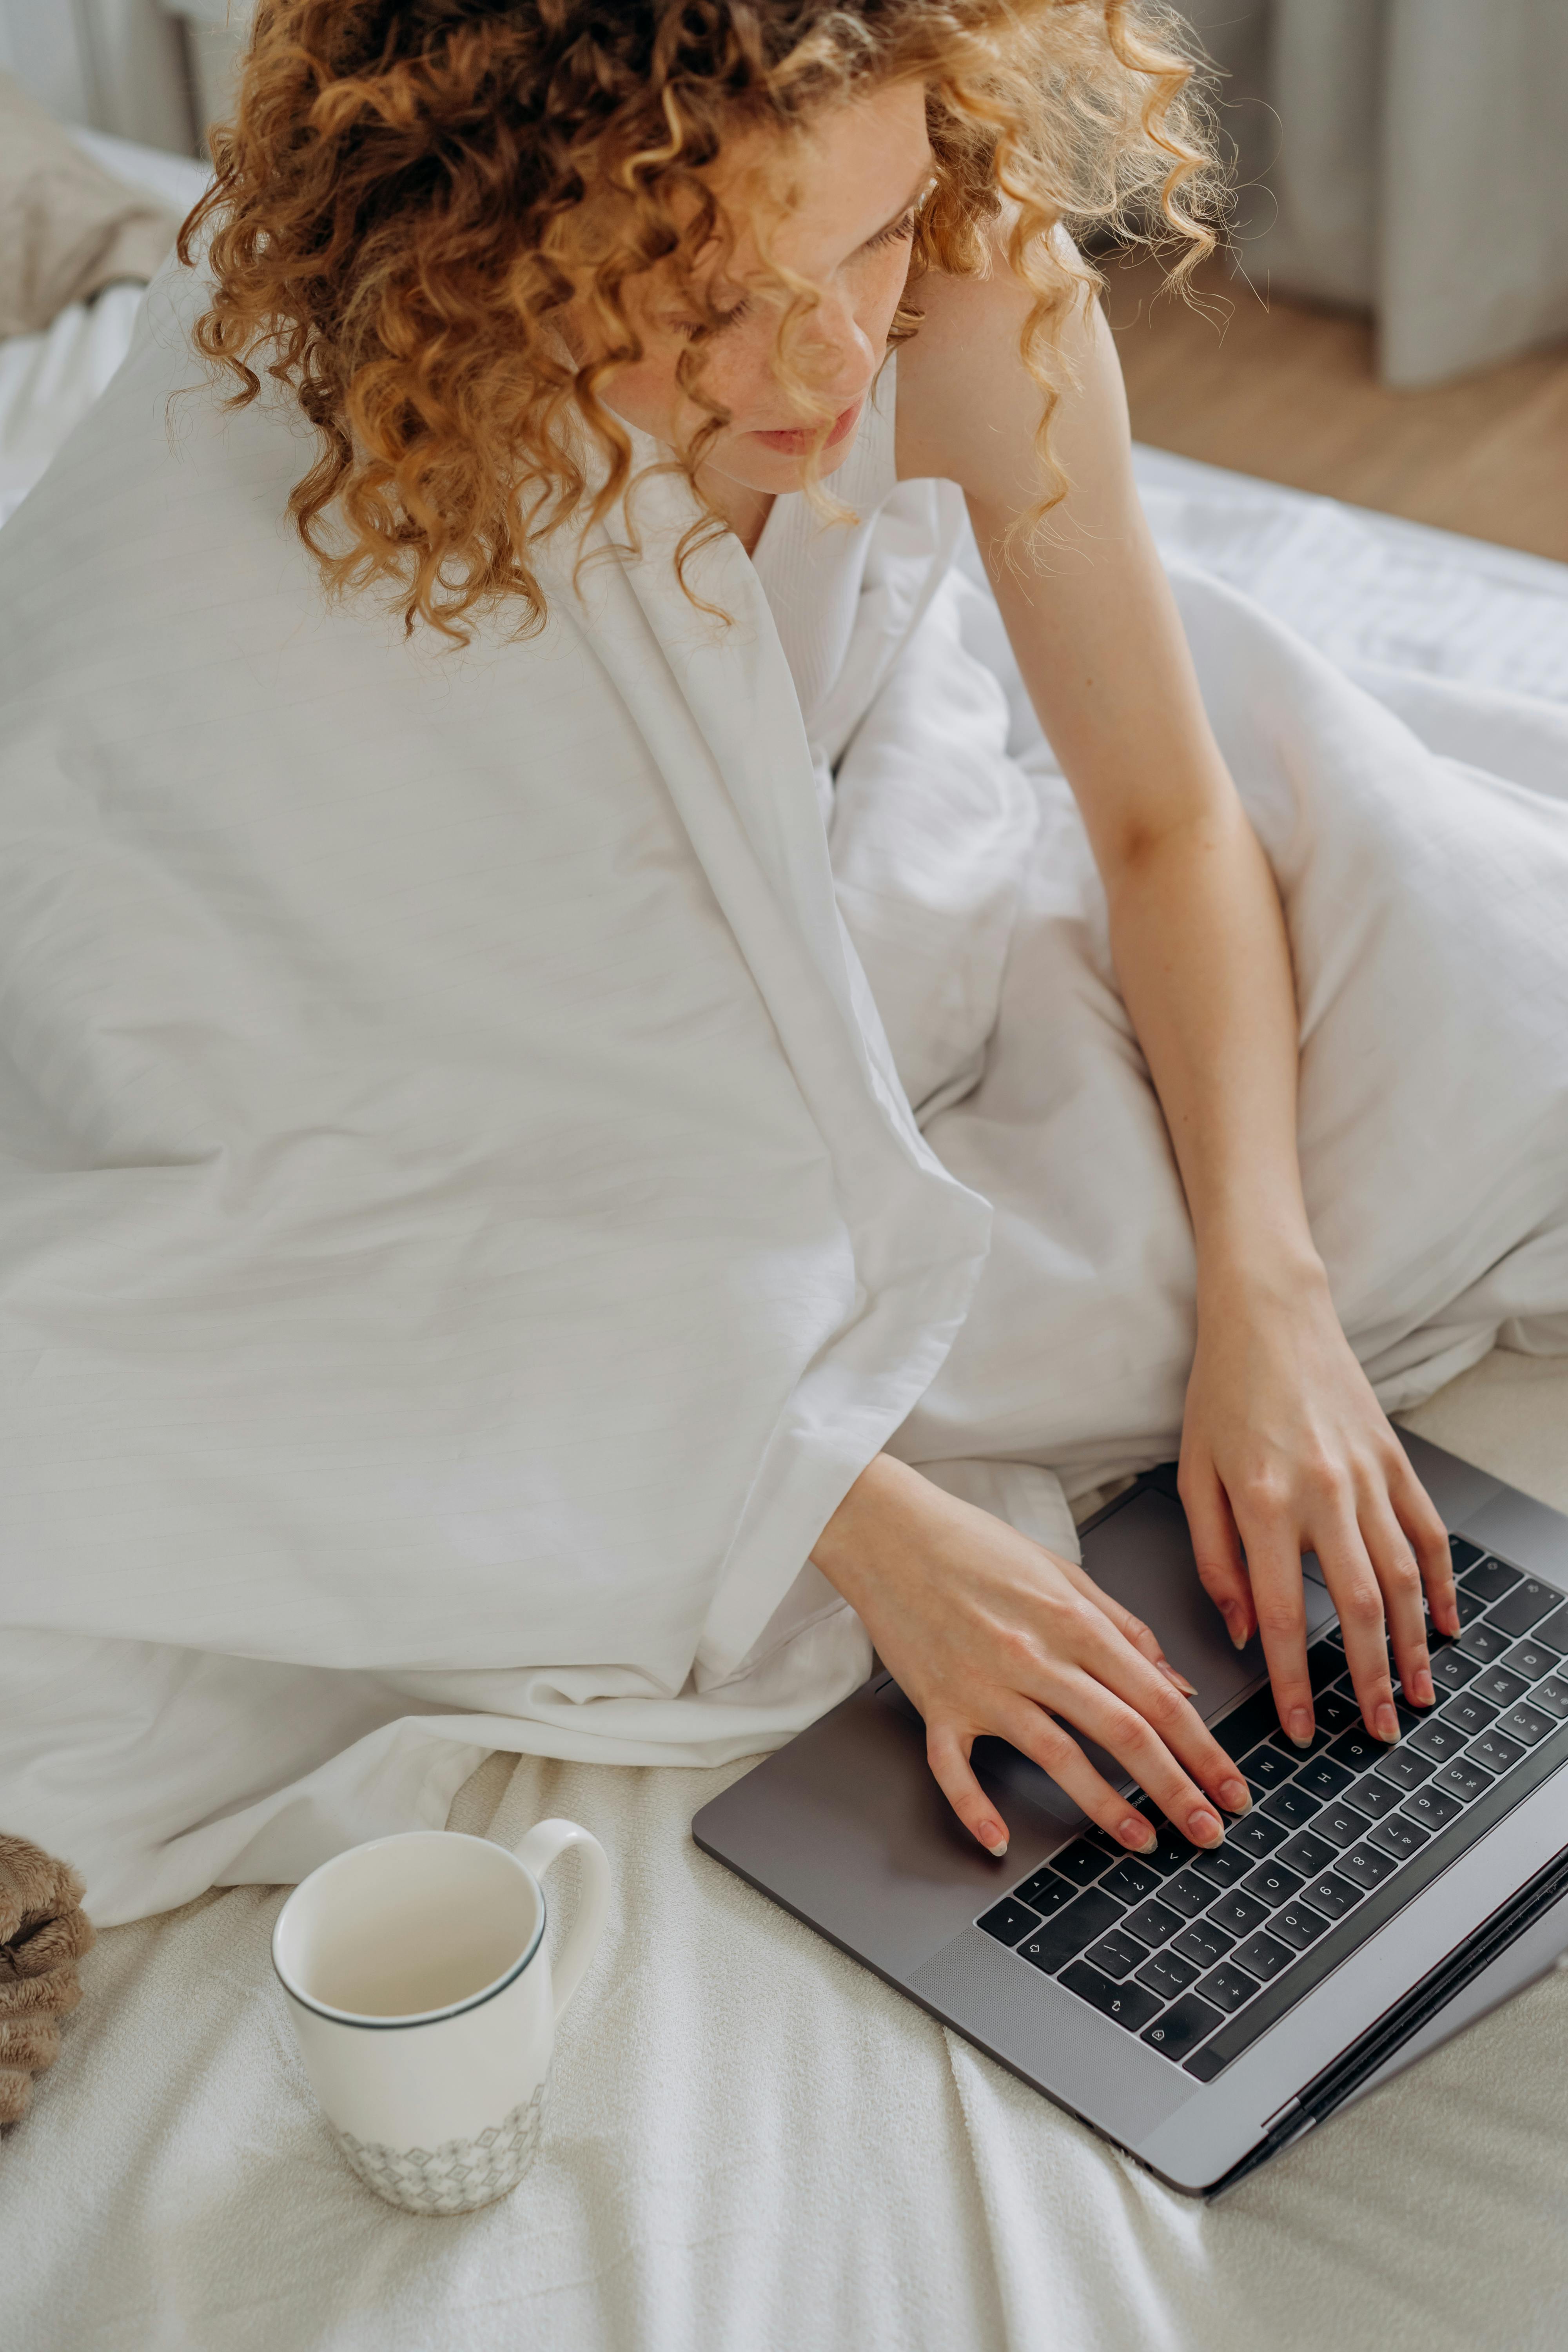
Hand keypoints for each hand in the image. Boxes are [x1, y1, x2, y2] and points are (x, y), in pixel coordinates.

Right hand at [811, 1455, 1250, 1859]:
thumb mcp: (1063, 1572)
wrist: (889, 1529)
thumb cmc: (974, 1544)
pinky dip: (974, 1808)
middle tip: (1210, 1829)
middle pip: (1122, 1731)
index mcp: (1072, 1620)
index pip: (1156, 1696)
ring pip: (1056, 1755)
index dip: (1203, 1748)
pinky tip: (998, 1842)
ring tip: (1145, 1842)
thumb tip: (1177, 1684)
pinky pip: (955, 1768)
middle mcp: (1034, 1655)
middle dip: (1176, 1788)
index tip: (1230, 1784)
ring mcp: (983, 1684)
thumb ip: (1124, 1629)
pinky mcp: (936, 1704)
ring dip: (1106, 1807)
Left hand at [1178, 1255, 1460, 1750]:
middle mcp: (1323, 1494)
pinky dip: (1442, 1584)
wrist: (1268, 1315)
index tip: (1298, 1728)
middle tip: (1377, 1731)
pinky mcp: (1394, 1460)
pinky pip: (1427, 1533)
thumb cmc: (1221, 1392)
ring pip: (1404, 1579)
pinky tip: (1446, 1624)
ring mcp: (1367, 1477)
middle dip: (1370, 1680)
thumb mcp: (1192, 1476)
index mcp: (1263, 1501)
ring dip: (1414, 1646)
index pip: (1281, 1615)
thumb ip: (1213, 1559)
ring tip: (1418, 1694)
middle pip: (1358, 1608)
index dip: (1293, 1681)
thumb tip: (1240, 1631)